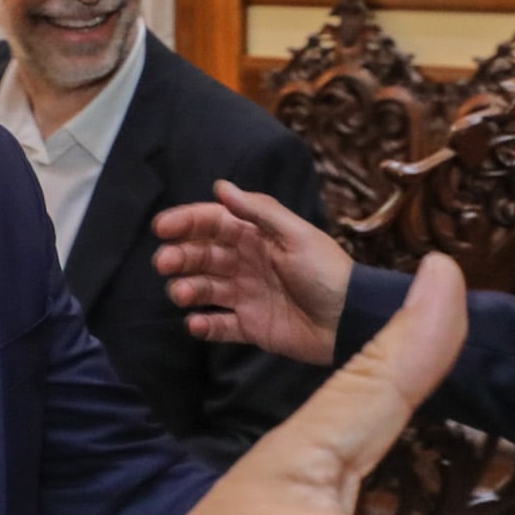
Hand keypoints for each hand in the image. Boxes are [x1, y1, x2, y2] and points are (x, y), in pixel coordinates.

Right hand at [153, 180, 353, 363]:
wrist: (352, 321)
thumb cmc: (328, 273)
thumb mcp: (297, 236)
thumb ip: (260, 212)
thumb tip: (220, 186)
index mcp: (258, 237)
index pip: (214, 223)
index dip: (187, 222)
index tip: (162, 228)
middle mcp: (248, 264)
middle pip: (203, 255)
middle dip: (180, 256)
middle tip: (165, 263)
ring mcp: (248, 296)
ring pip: (205, 289)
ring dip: (188, 289)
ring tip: (182, 293)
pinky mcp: (252, 327)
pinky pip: (220, 326)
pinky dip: (205, 326)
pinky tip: (196, 324)